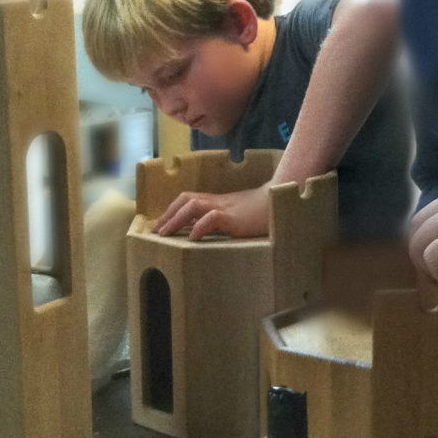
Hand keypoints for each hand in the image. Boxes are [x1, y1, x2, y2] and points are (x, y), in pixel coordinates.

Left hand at [154, 184, 269, 241]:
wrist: (281, 203)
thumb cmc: (262, 212)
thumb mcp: (237, 215)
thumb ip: (222, 220)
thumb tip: (203, 233)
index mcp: (217, 201)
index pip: (188, 199)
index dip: (172, 210)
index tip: (160, 225)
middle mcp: (217, 201)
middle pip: (185, 199)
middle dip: (168, 214)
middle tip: (157, 231)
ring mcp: (225, 207)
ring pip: (193, 205)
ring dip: (177, 219)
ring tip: (166, 234)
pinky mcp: (234, 217)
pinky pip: (212, 217)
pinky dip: (200, 226)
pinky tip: (192, 238)